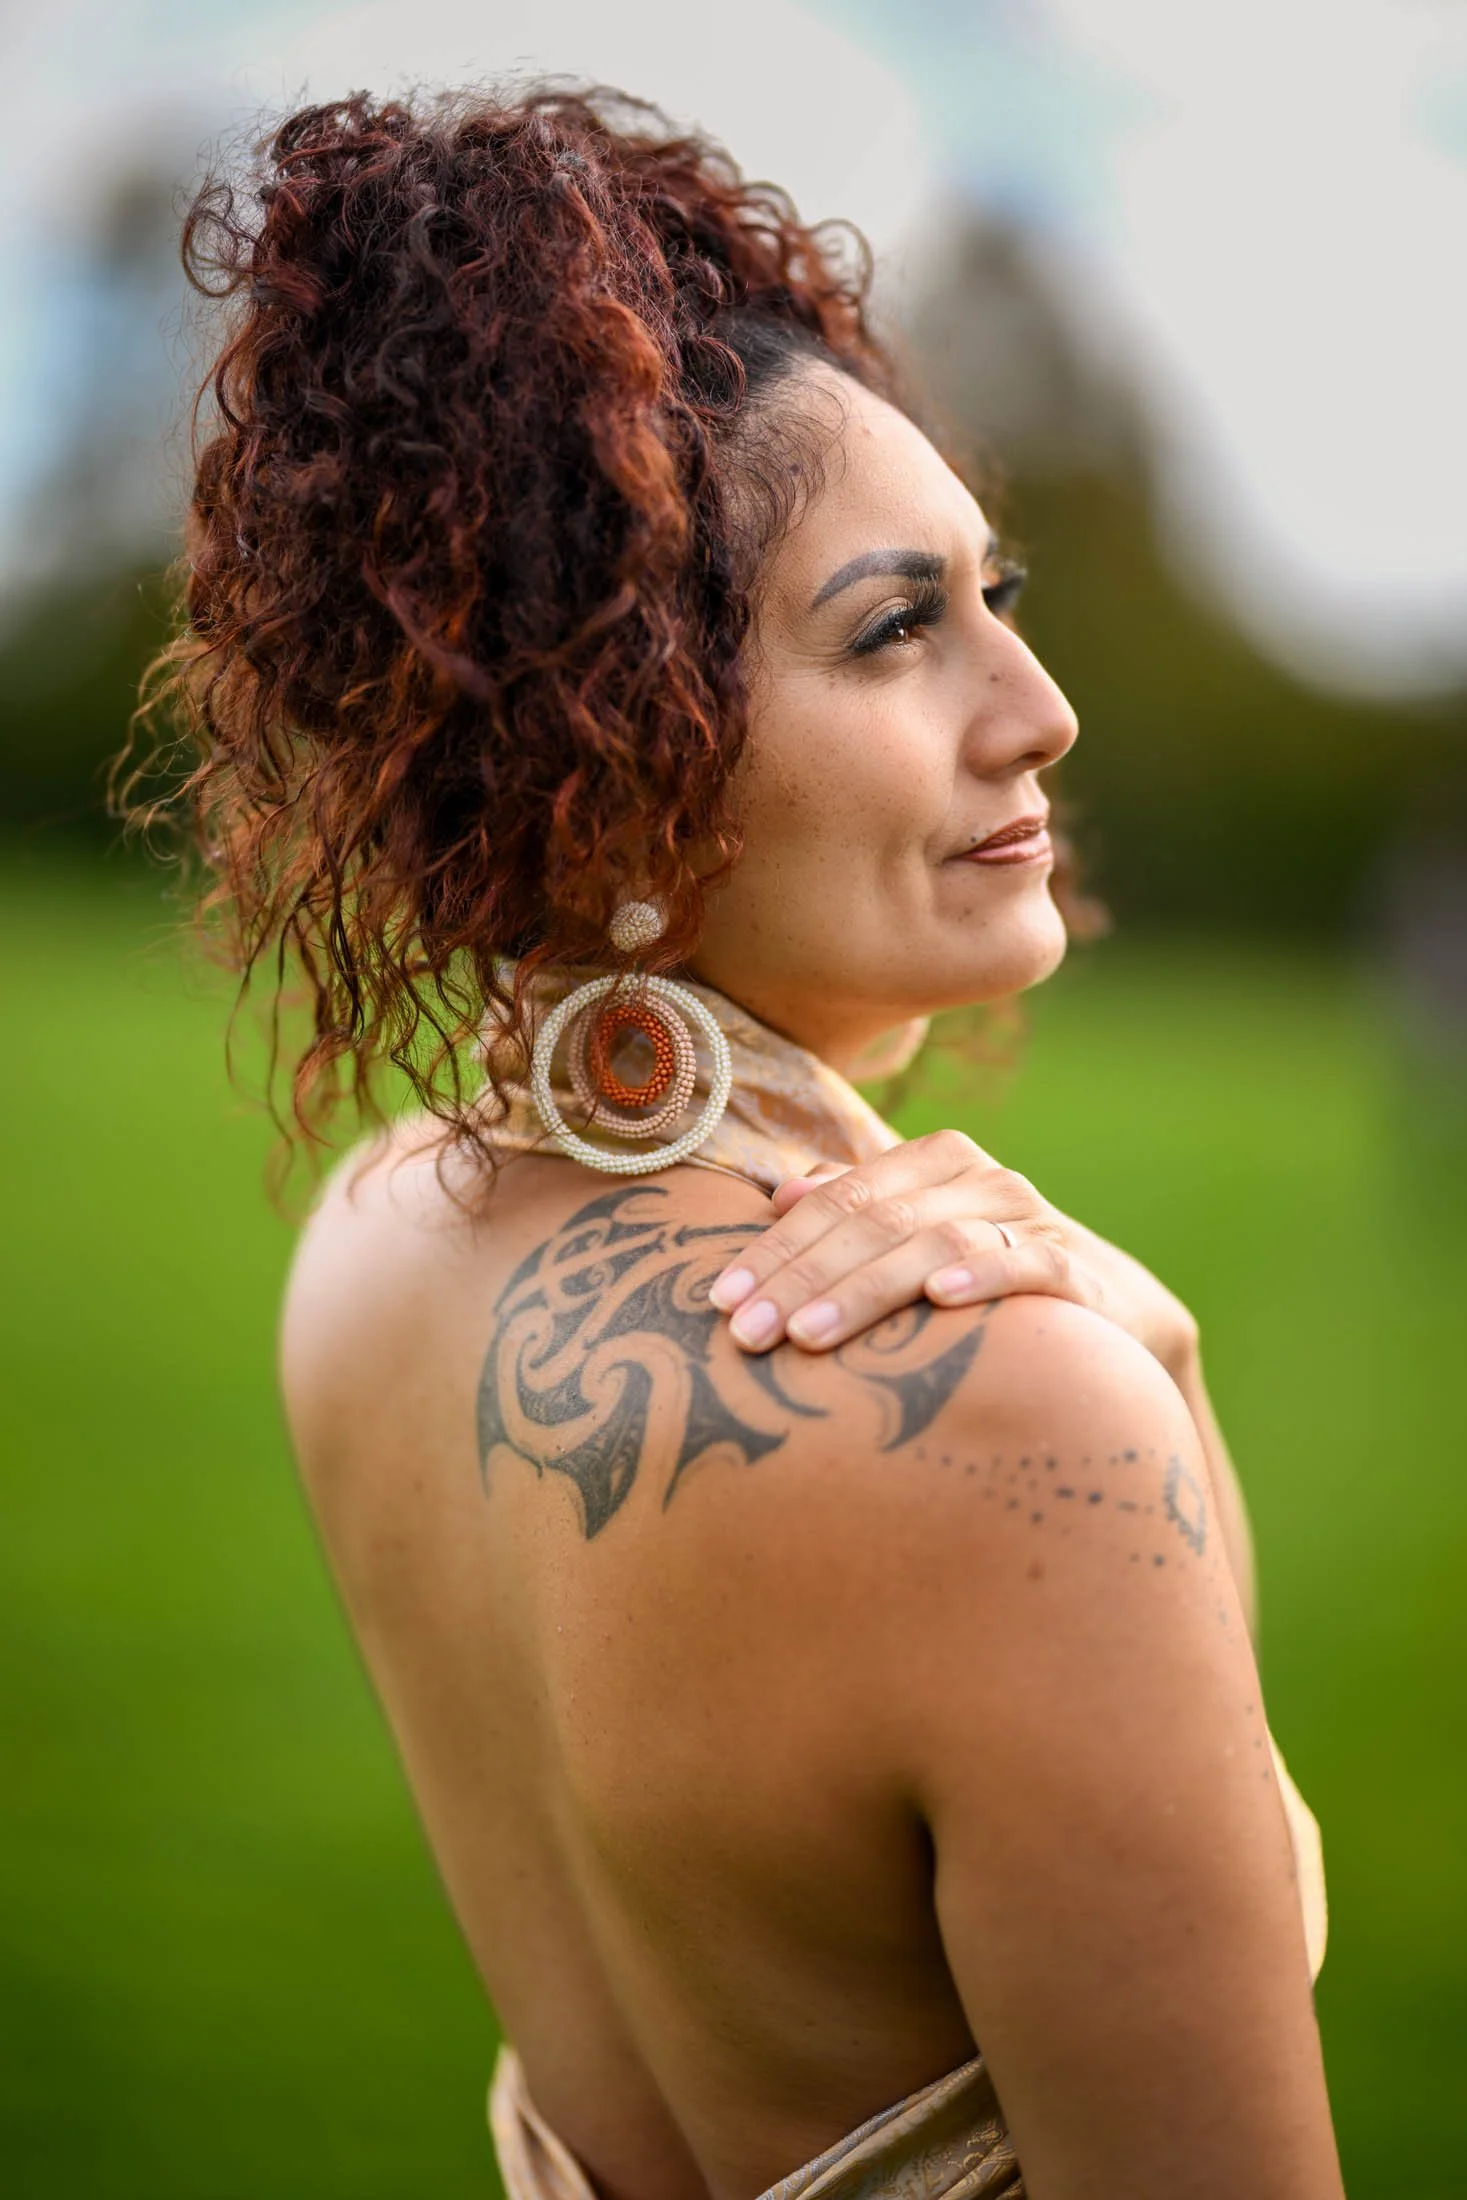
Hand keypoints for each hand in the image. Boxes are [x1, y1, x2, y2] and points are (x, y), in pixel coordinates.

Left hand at [705, 1129, 1198, 1377]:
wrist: (1120, 1328)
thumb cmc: (991, 1291)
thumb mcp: (917, 1245)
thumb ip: (854, 1212)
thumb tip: (778, 1194)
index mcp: (933, 1164)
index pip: (837, 1197)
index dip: (775, 1247)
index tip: (720, 1301)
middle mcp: (981, 1180)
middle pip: (873, 1219)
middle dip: (800, 1277)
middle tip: (746, 1333)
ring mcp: (1032, 1221)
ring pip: (934, 1240)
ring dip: (864, 1289)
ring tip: (807, 1336)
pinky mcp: (1079, 1273)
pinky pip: (1028, 1265)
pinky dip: (984, 1275)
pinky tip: (940, 1298)